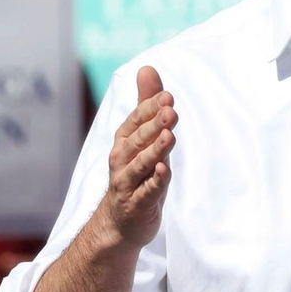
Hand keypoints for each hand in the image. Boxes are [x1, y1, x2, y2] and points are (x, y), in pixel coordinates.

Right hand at [102, 66, 176, 248]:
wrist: (120, 223)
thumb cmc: (136, 175)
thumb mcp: (144, 139)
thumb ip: (146, 105)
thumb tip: (147, 68)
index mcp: (124, 142)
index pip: (136, 121)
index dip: (150, 108)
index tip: (167, 96)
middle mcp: (122, 160)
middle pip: (138, 139)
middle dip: (154, 124)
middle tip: (170, 110)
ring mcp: (128, 183)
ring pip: (141, 164)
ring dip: (155, 149)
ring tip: (169, 136)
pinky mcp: (137, 204)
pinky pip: (147, 191)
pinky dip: (155, 181)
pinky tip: (164, 170)